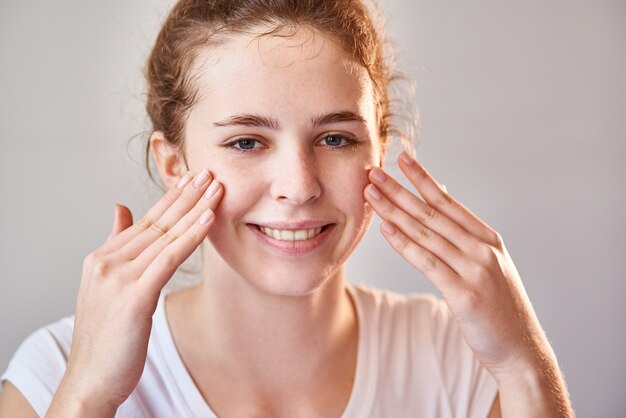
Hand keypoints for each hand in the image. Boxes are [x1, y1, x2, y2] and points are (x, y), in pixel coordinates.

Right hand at [48, 169, 222, 415]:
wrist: (91, 379)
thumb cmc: (106, 338)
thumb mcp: (106, 286)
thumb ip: (116, 245)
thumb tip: (121, 209)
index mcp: (102, 258)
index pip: (144, 221)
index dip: (171, 199)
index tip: (192, 179)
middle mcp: (107, 262)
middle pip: (156, 222)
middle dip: (186, 195)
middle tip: (209, 171)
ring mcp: (118, 277)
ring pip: (166, 236)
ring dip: (195, 209)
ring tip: (216, 188)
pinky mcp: (134, 296)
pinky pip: (169, 258)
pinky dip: (190, 237)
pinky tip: (208, 219)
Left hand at [363, 152, 553, 381]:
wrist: (521, 349)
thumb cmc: (499, 308)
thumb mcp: (488, 266)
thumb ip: (465, 238)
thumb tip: (443, 204)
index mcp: (488, 239)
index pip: (448, 201)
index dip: (423, 178)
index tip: (403, 157)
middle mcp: (482, 249)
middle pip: (433, 212)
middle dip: (400, 189)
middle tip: (375, 170)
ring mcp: (475, 270)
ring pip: (426, 233)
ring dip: (394, 211)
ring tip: (371, 193)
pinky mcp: (465, 294)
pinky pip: (428, 263)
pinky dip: (405, 244)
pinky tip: (386, 229)